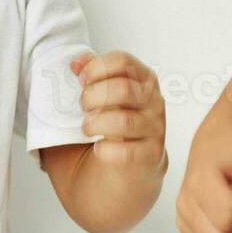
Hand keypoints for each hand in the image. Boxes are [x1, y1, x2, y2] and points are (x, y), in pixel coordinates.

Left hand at [72, 50, 166, 173]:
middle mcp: (154, 101)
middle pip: (123, 89)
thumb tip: (76, 63)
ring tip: (86, 128)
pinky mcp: (150, 155)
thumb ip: (92, 76)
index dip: (96, 67)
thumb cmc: (112, 125)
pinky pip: (127, 152)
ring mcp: (155, 129)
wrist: (125, 171)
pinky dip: (106, 150)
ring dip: (96, 124)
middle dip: (93, 96)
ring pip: (123, 121)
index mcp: (143, 80)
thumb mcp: (104, 95)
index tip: (80, 79)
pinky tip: (98, 148)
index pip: (123, 61)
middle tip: (82, 106)